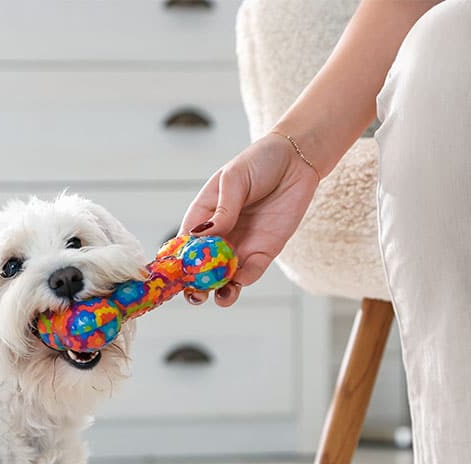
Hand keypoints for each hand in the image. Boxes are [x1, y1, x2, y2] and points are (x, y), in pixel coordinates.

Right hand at [179, 134, 319, 307]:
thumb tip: (206, 234)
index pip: (183, 245)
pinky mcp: (263, 251)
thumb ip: (222, 209)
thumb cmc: (259, 162)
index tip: (173, 276)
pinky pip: (250, 272)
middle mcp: (218, 236)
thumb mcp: (234, 179)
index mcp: (203, 216)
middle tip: (194, 294)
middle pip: (200, 268)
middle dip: (195, 284)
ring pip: (224, 276)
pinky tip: (240, 281)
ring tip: (218, 297)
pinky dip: (243, 280)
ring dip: (219, 290)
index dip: (176, 263)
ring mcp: (240, 246)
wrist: (297, 160)